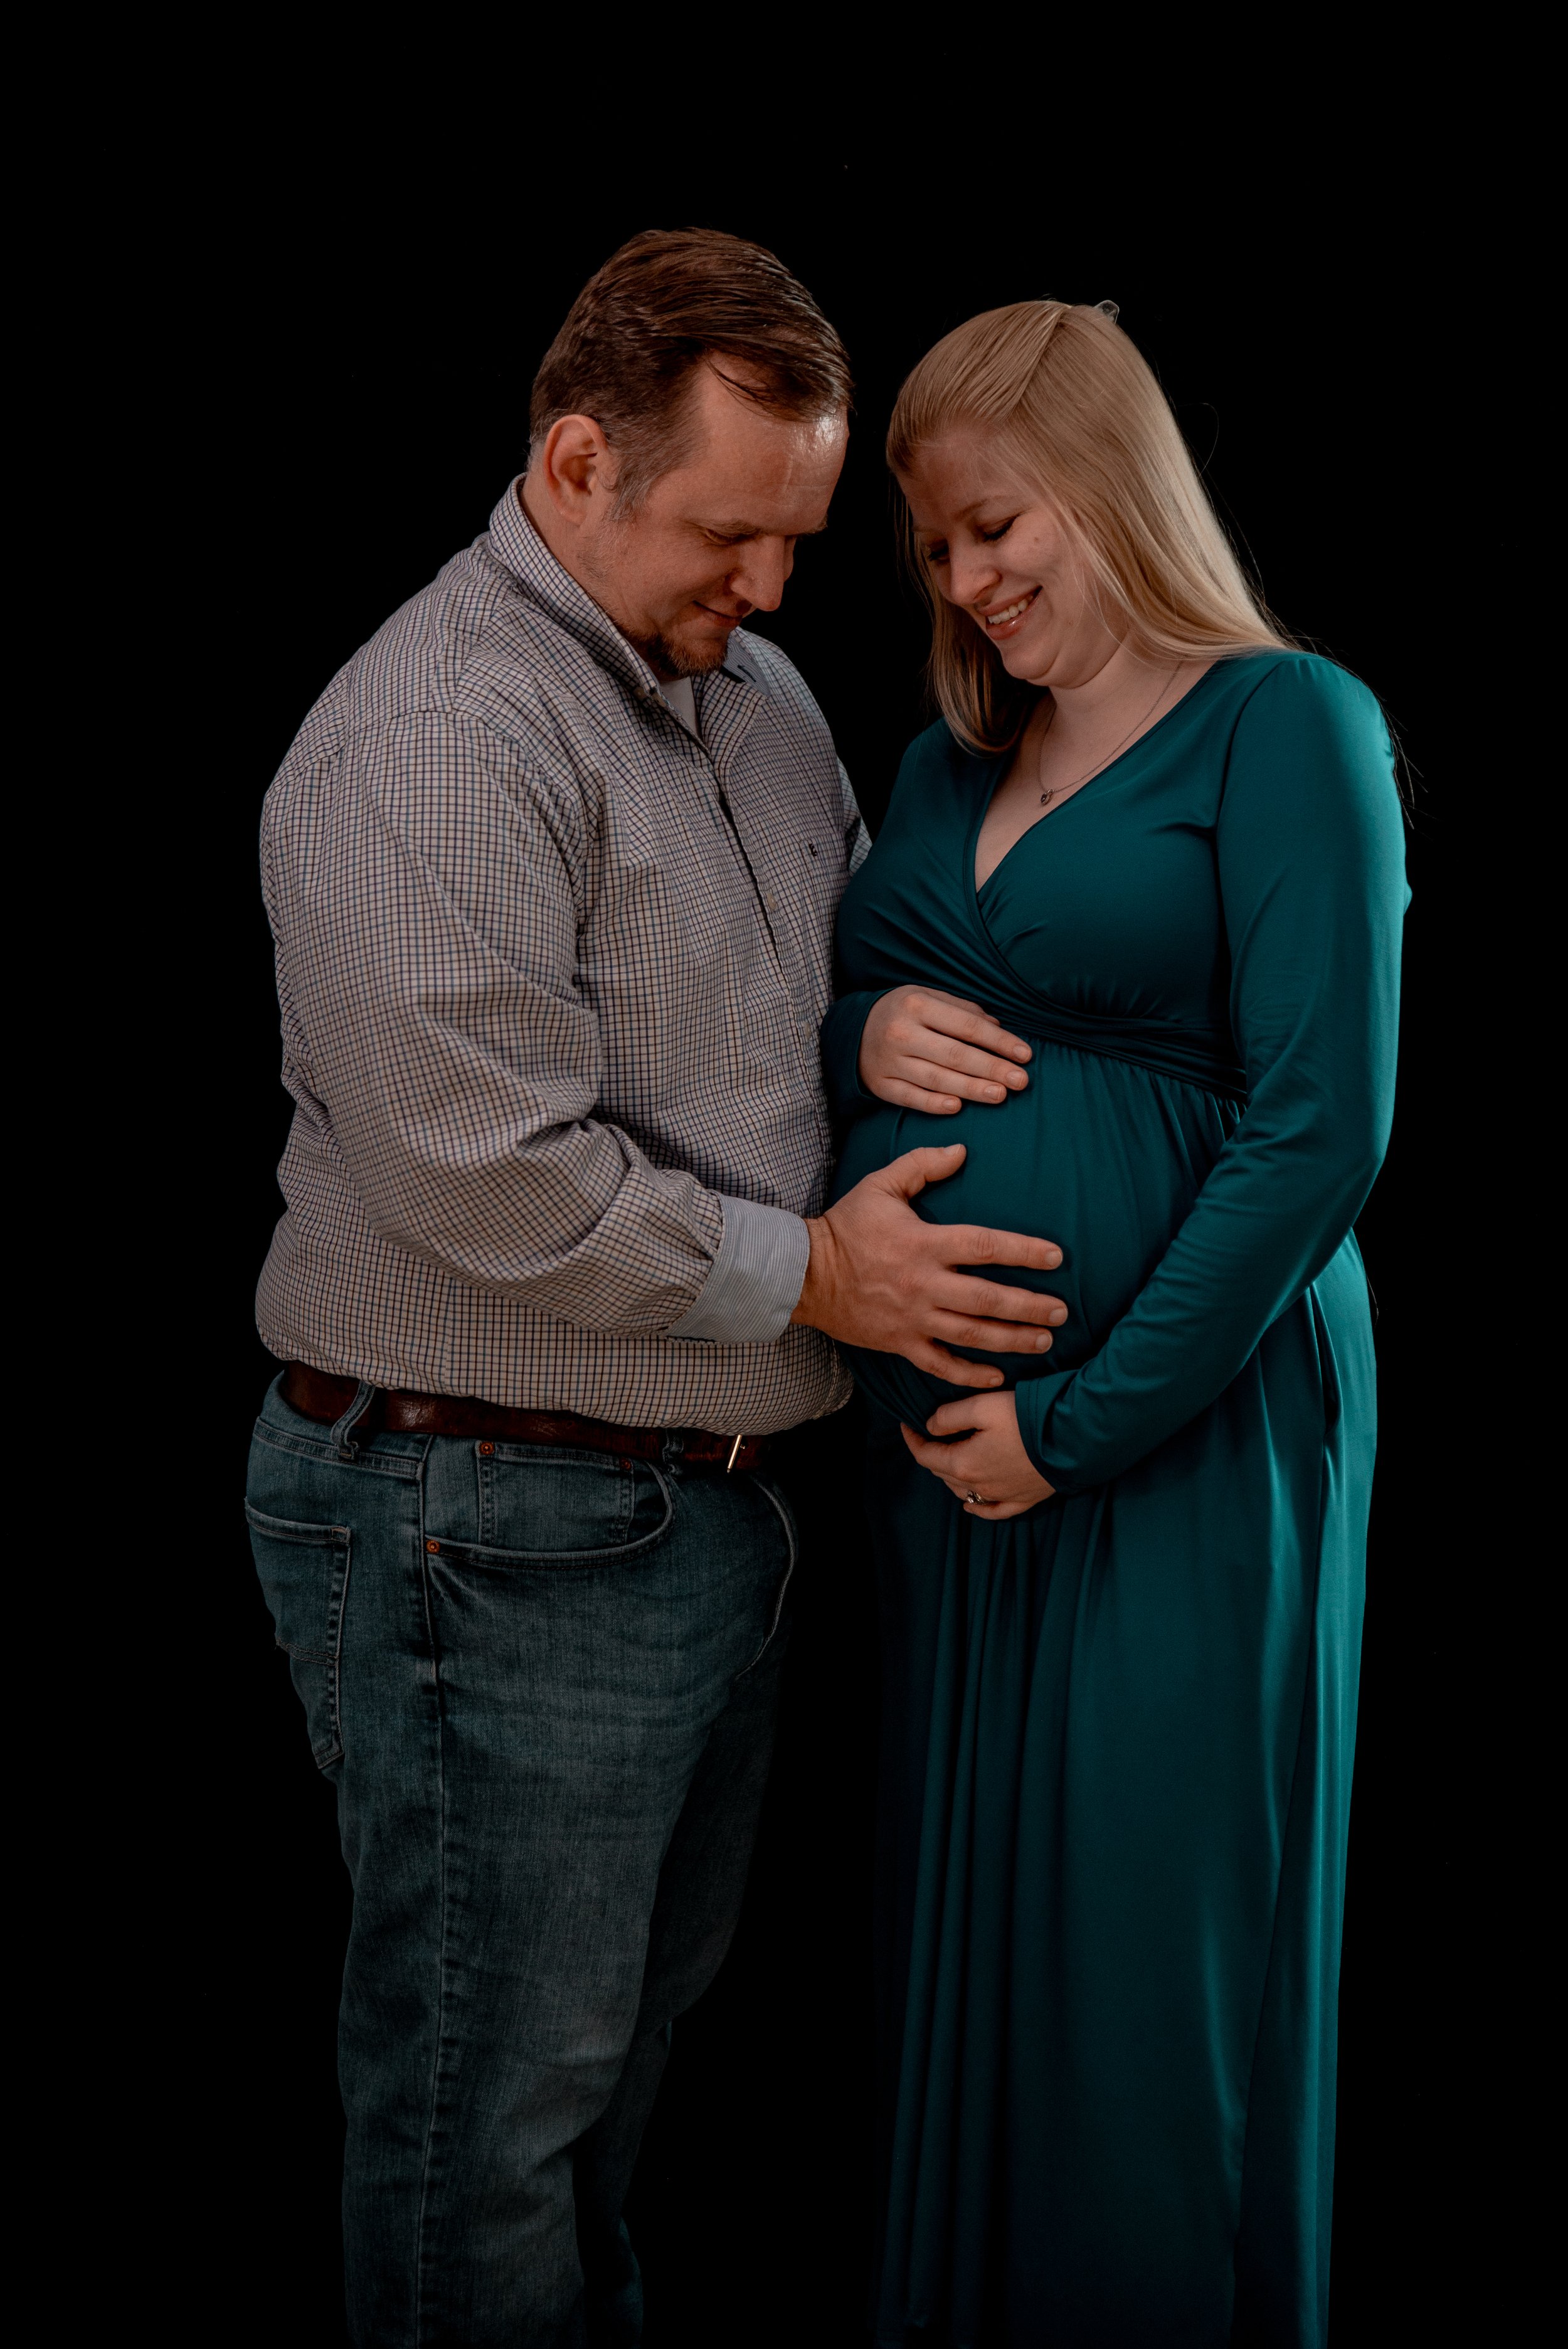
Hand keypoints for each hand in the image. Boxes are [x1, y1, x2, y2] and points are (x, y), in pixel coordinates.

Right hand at [791, 1143, 1066, 1389]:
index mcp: (923, 1244)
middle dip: (1030, 1308)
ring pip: (972, 1336)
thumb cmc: (845, 1227)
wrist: (803, 1274)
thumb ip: (922, 1165)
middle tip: (1062, 1313)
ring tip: (1045, 1341)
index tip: (1056, 1258)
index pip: (984, 1247)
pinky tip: (998, 1377)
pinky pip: (941, 1365)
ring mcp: (912, 1319)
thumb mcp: (880, 1185)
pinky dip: (970, 1374)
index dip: (1023, 1252)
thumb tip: (962, 1151)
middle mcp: (923, 1285)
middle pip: (988, 1299)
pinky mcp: (900, 1343)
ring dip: (1012, 1340)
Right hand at [859, 986, 1032, 1114]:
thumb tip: (998, 1027)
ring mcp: (890, 1062)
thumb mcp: (928, 997)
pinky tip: (957, 1107)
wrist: (853, 1031)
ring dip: (971, 1089)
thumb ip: (962, 1010)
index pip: (966, 1026)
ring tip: (1000, 1095)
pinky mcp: (881, 1085)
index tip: (1025, 1055)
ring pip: (936, 1079)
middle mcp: (901, 1033)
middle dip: (992, 1069)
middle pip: (955, 1055)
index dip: (998, 1041)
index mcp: (917, 1004)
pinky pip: (911, 1098)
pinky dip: (934, 1103)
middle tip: (1021, 1081)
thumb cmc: (903, 1012)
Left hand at [901, 1391, 1054, 1519]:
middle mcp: (979, 1486)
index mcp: (964, 1463)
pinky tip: (970, 1506)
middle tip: (929, 1436)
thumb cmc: (1026, 1419)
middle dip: (932, 1455)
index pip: (927, 1456)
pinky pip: (994, 1511)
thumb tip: (931, 1427)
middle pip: (943, 1473)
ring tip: (947, 1460)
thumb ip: (950, 1416)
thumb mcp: (982, 1405)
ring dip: (950, 1477)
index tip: (906, 1425)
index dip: (913, 1440)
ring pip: (964, 1492)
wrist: (1072, 1439)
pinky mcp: (1024, 1499)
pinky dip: (978, 1509)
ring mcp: (1002, 1495)